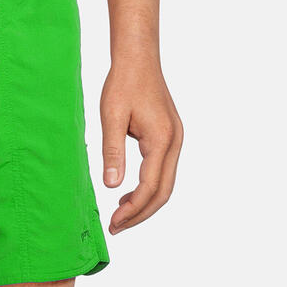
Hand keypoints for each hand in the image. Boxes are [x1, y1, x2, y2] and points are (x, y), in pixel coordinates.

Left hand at [100, 59, 182, 234]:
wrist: (139, 59)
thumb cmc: (123, 83)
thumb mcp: (111, 117)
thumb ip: (112, 152)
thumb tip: (112, 185)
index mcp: (161, 139)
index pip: (150, 186)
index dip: (132, 209)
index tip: (114, 222)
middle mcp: (175, 142)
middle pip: (163, 191)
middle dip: (140, 213)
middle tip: (116, 227)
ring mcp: (176, 140)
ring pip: (166, 184)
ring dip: (144, 203)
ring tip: (119, 215)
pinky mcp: (170, 138)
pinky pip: (163, 172)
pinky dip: (148, 188)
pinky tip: (127, 194)